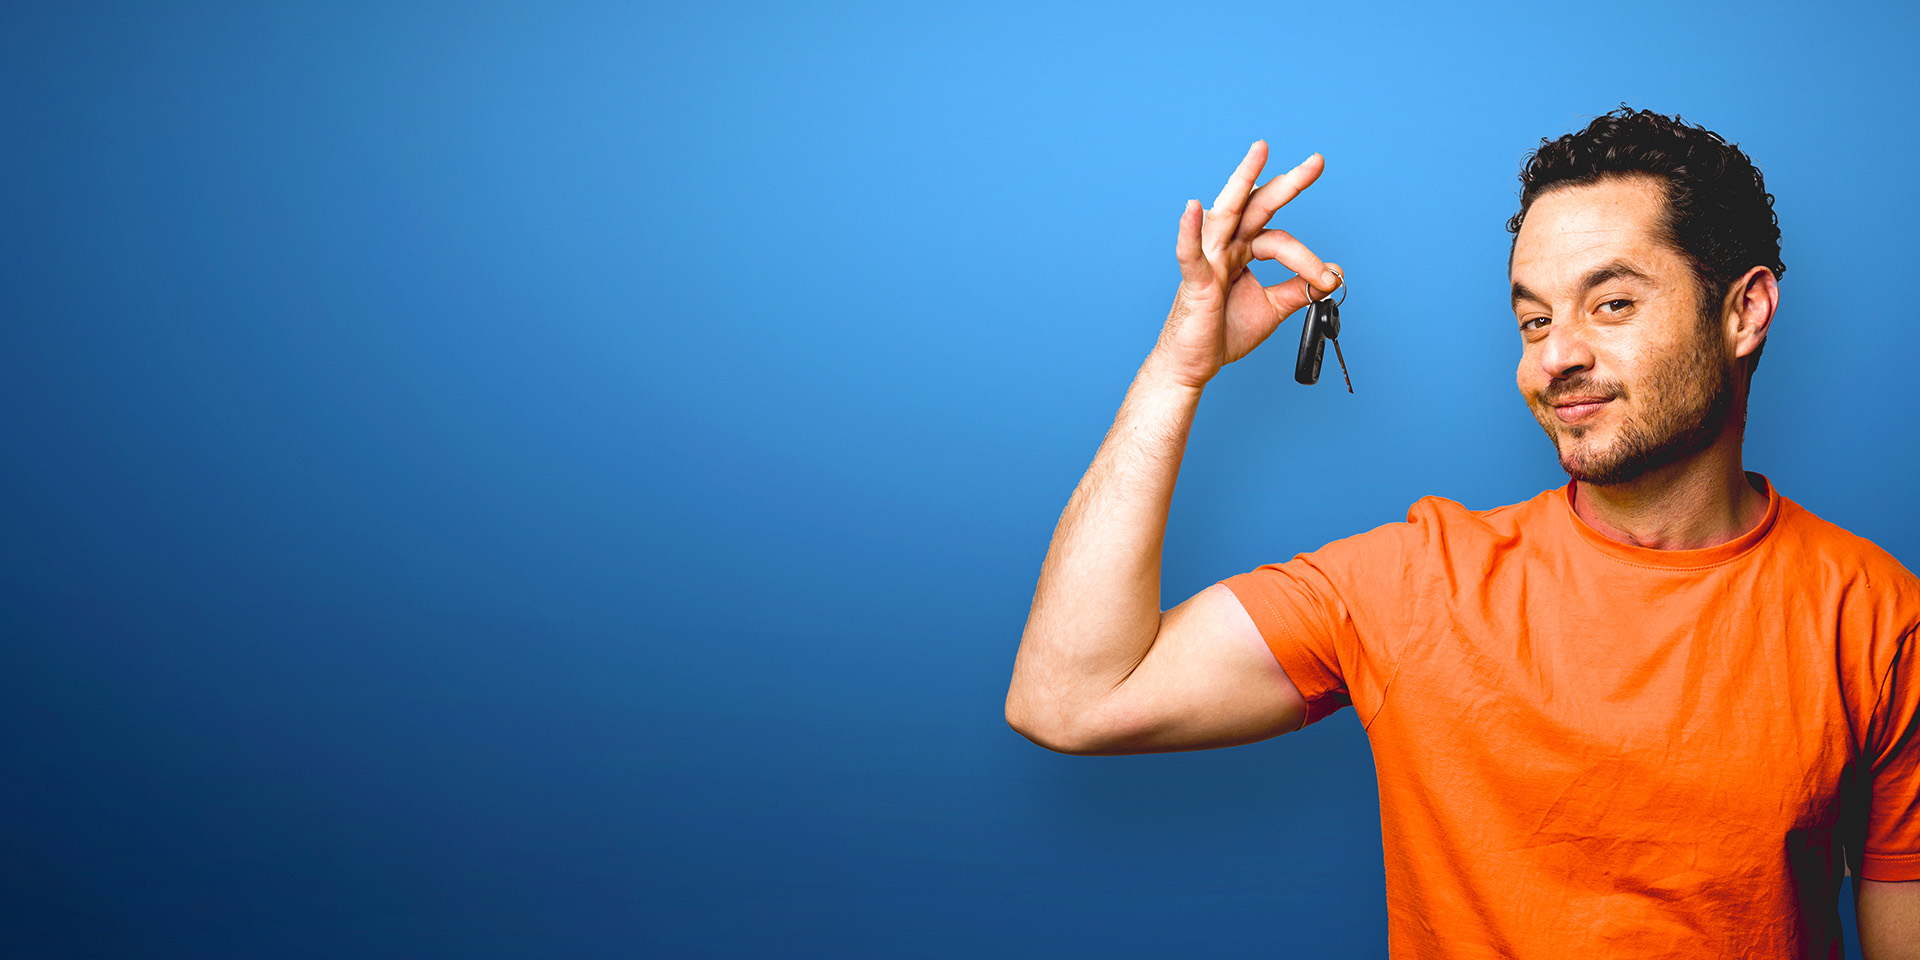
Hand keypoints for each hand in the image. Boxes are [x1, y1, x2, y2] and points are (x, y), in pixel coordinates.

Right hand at [1152, 141, 1342, 388]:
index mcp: (1242, 251)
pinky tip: (1193, 208)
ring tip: (1260, 152)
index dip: (1308, 259)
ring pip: (1227, 213)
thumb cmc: (1223, 332)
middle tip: (1317, 161)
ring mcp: (1208, 260)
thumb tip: (1333, 273)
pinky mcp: (1195, 281)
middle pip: (1257, 206)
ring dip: (1243, 179)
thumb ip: (1299, 289)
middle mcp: (1226, 247)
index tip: (1328, 278)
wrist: (1194, 363)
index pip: (1280, 241)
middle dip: (1287, 183)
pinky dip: (1190, 231)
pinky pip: (1191, 253)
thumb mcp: (1272, 308)